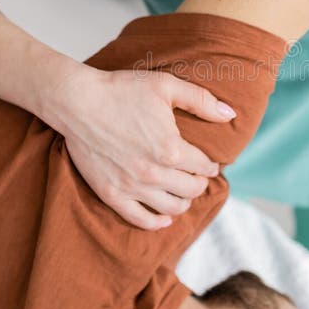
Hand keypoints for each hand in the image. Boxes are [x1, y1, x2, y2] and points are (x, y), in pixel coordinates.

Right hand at [51, 65, 235, 229]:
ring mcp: (132, 187)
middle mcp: (154, 173)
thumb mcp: (166, 86)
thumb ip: (201, 101)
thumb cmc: (122, 90)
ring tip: (183, 192)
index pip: (204, 167)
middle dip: (199, 183)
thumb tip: (231, 114)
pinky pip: (140, 219)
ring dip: (183, 202)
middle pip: (191, 190)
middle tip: (196, 176)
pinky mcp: (111, 194)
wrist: (78, 102)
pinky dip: (157, 222)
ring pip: (171, 208)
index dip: (210, 165)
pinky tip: (164, 217)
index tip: (209, 162)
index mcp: (171, 149)